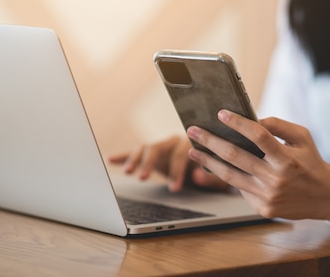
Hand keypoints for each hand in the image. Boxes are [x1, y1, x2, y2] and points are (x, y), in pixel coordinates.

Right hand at [108, 135, 228, 191]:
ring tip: (129, 173)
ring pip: (144, 148)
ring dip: (135, 159)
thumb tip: (197, 175)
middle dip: (149, 163)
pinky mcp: (150, 154)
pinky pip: (135, 153)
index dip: (177, 171)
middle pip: (157, 147)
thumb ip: (209, 177)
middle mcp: (172, 141)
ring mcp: (160, 146)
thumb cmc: (215, 170)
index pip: (180, 154)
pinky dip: (124, 156)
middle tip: (144, 178)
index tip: (175, 188)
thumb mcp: (217, 177)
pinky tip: (111, 160)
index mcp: (190, 143)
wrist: (211, 162)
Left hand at [186, 110, 329, 221]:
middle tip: (193, 130)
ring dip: (207, 162)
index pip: (258, 136)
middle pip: (235, 156)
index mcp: (287, 159)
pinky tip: (213, 166)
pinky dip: (227, 176)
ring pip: (229, 176)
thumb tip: (251, 118)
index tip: (221, 113)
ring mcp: (268, 196)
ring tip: (193, 150)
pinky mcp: (263, 208)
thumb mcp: (302, 137)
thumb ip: (277, 125)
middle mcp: (276, 179)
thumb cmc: (310, 161)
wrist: (326, 196)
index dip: (238, 124)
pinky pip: (240, 189)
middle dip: (210, 141)